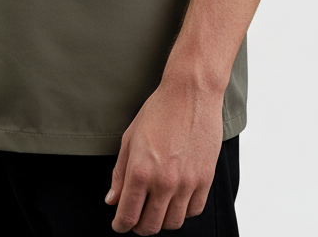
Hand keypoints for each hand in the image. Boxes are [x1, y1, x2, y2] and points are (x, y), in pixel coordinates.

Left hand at [104, 75, 224, 233]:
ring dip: (161, 221)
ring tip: (157, 208)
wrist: (191, 94)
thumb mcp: (130, 138)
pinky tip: (176, 200)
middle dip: (139, 226)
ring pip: (173, 223)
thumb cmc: (159, 110)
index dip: (121, 225)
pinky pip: (194, 210)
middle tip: (137, 218)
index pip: (128, 215)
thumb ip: (119, 173)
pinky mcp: (205, 179)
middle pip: (150, 226)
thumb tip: (112, 199)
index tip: (120, 224)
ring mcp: (186, 182)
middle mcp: (163, 181)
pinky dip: (183, 211)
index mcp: (140, 171)